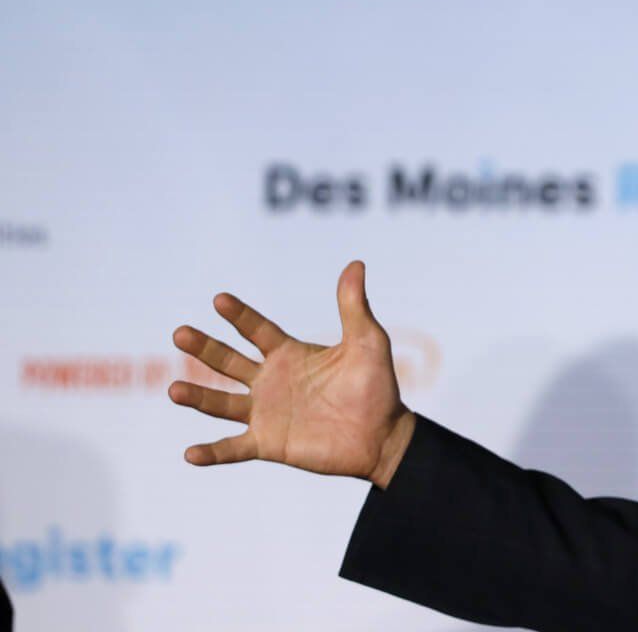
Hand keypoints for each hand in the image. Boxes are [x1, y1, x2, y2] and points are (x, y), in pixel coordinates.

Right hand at [168, 260, 415, 487]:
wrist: (382, 435)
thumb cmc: (376, 386)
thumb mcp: (367, 341)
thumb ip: (354, 306)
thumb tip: (356, 264)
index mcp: (289, 354)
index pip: (257, 330)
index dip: (239, 316)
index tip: (219, 300)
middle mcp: (270, 381)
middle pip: (228, 361)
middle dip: (204, 348)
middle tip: (180, 333)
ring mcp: (265, 413)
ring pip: (221, 403)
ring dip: (198, 397)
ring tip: (174, 389)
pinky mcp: (267, 443)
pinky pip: (233, 448)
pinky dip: (212, 452)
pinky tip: (190, 453)